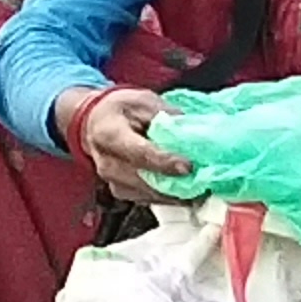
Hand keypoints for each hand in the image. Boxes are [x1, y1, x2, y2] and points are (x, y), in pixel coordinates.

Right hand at [71, 87, 193, 194]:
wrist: (95, 122)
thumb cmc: (120, 110)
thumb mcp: (143, 102)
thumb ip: (166, 117)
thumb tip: (193, 133)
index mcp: (109, 134)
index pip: (139, 152)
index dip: (164, 162)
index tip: (188, 166)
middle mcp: (107, 162)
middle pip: (144, 180)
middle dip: (176, 185)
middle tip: (205, 184)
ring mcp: (112, 180)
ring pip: (148, 194)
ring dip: (176, 195)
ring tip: (202, 191)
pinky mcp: (120, 191)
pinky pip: (147, 199)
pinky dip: (169, 197)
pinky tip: (188, 192)